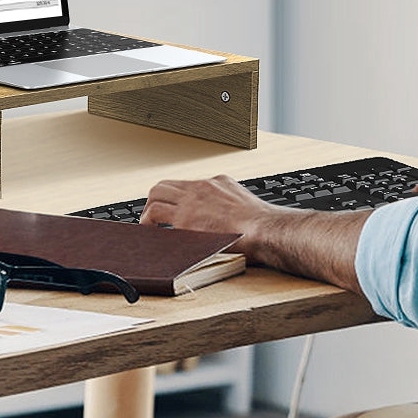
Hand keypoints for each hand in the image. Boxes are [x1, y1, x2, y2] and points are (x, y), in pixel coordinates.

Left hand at [141, 173, 367, 288]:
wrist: (269, 231)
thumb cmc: (268, 229)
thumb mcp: (253, 210)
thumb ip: (240, 213)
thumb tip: (250, 230)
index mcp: (220, 183)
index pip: (189, 184)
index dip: (176, 197)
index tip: (174, 210)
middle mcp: (204, 186)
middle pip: (166, 183)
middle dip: (156, 198)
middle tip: (153, 217)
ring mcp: (193, 199)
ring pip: (156, 193)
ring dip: (149, 210)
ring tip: (148, 227)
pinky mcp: (187, 217)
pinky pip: (156, 215)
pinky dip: (148, 223)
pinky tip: (150, 235)